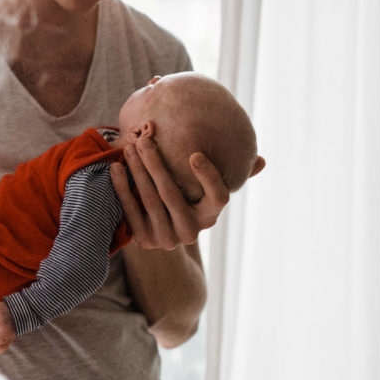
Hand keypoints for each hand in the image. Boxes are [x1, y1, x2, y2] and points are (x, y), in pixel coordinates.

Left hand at [109, 137, 230, 249]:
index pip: (218, 197)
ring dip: (137, 170)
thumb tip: (263, 161)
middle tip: (144, 139)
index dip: (208, 177)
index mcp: (210, 216)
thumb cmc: (187, 201)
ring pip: (150, 199)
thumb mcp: (207, 192)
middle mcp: (191, 231)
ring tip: (129, 148)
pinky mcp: (143, 240)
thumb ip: (231, 175)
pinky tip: (116, 167)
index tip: (195, 154)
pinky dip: (122, 187)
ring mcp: (166, 238)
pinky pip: (130, 210)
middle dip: (156, 163)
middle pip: (172, 194)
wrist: (160, 233)